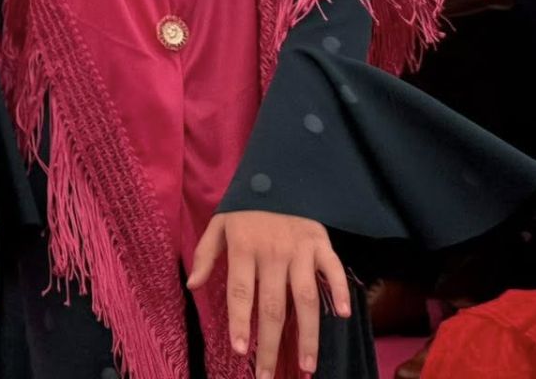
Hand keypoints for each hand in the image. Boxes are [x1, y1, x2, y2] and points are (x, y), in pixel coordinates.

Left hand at [189, 211, 349, 378]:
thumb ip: (205, 255)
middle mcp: (272, 251)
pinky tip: (342, 316)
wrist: (277, 176)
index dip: (240, 321)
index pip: (240, 292)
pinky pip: (332, 269)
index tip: (239, 351)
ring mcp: (299, 248)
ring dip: (308, 334)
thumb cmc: (246, 210)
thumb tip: (193, 286)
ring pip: (305, 297)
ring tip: (308, 366)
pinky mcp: (321, 243)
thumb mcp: (218, 224)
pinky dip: (340, 290)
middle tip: (269, 375)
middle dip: (271, 344)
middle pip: (272, 305)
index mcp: (244, 247)